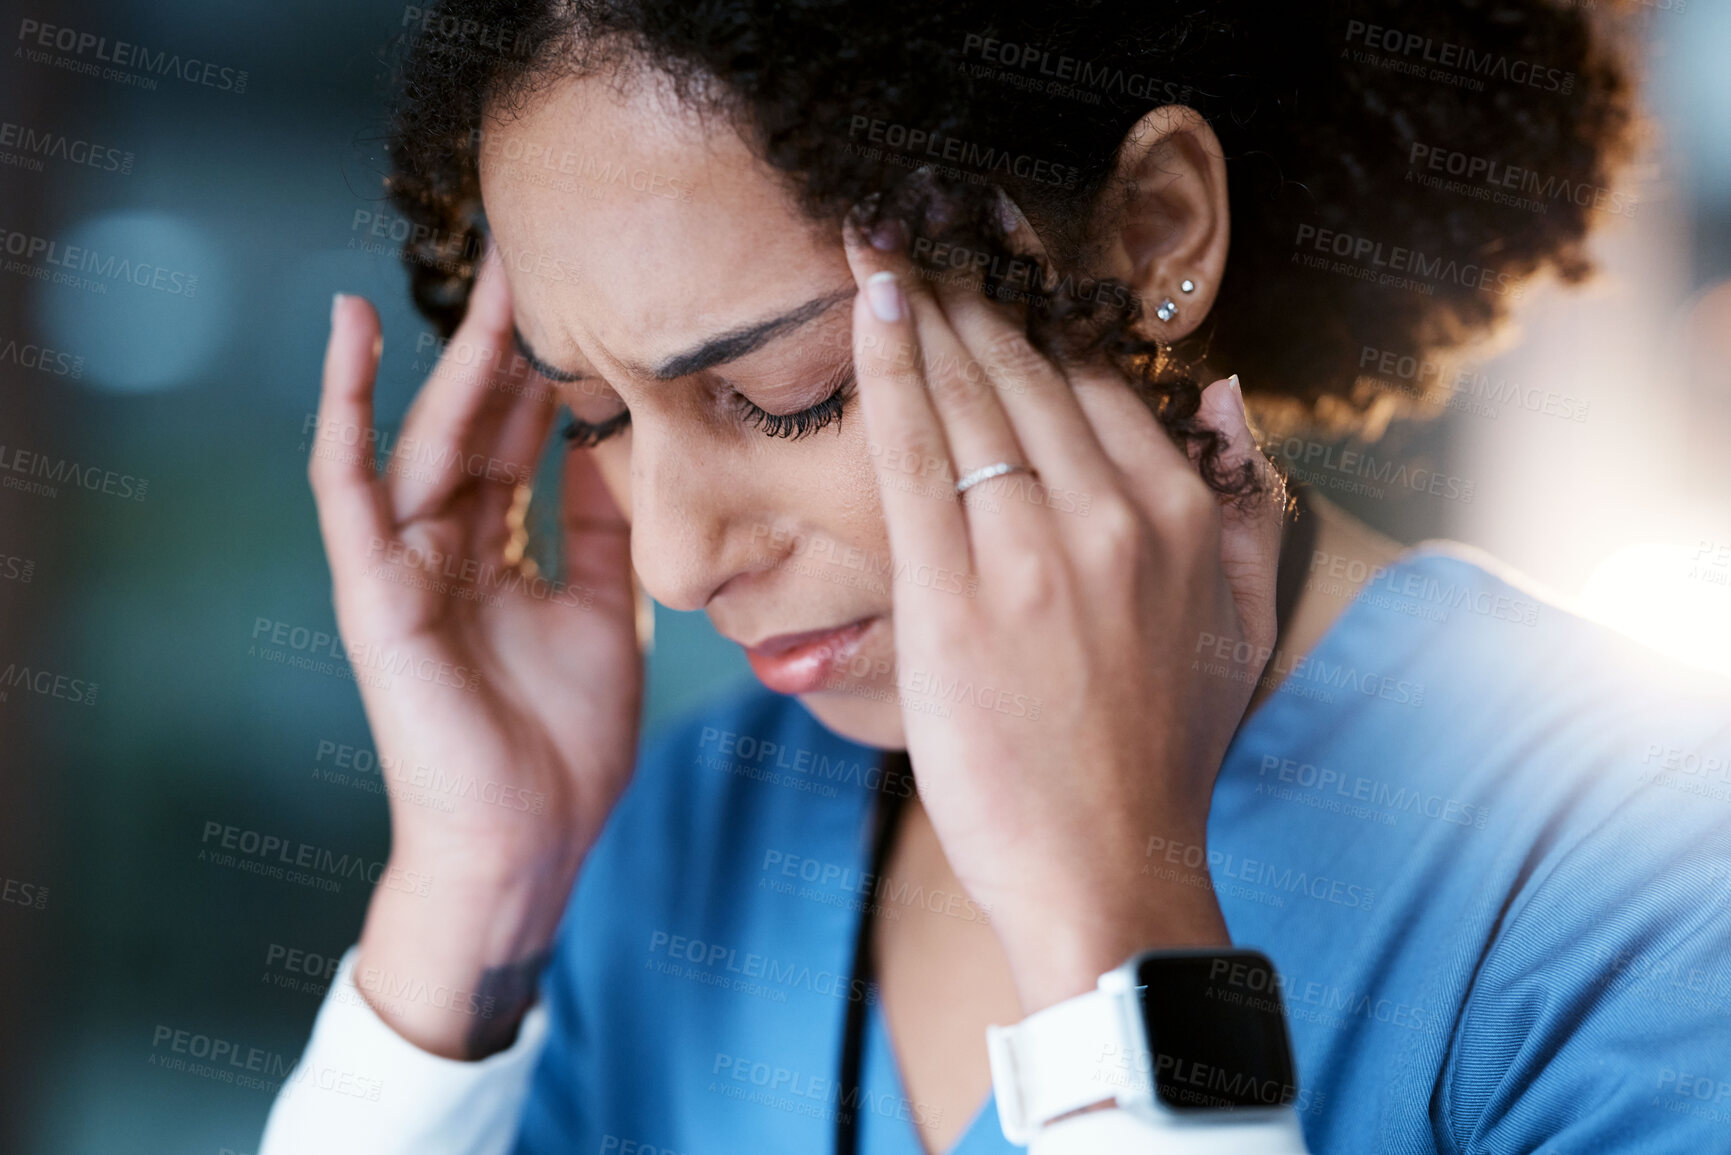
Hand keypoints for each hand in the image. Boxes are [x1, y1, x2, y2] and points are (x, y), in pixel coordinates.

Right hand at [310, 246, 641, 1055]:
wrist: (530, 839)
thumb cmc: (565, 747)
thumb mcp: (607, 618)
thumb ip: (600, 535)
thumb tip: (616, 449)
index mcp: (499, 558)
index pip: (523, 443)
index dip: (550, 374)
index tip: (589, 300)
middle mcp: (446, 550)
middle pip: (478, 425)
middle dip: (509, 343)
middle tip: (541, 254)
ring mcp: (404, 566)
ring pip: (427, 436)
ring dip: (451, 352)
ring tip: (487, 267)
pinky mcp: (373, 589)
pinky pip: (349, 485)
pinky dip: (342, 406)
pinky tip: (346, 328)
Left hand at [841, 204, 1283, 1012]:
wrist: (1106, 867)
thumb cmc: (1161, 754)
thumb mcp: (1236, 623)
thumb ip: (1238, 501)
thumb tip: (1222, 386)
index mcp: (1174, 512)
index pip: (1093, 378)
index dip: (1035, 306)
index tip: (996, 250)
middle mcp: (1109, 513)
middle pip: (1026, 365)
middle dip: (970, 278)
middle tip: (923, 207)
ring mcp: (1030, 551)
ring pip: (969, 392)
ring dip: (921, 301)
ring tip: (882, 231)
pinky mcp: (954, 594)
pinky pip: (915, 451)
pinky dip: (890, 367)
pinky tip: (869, 303)